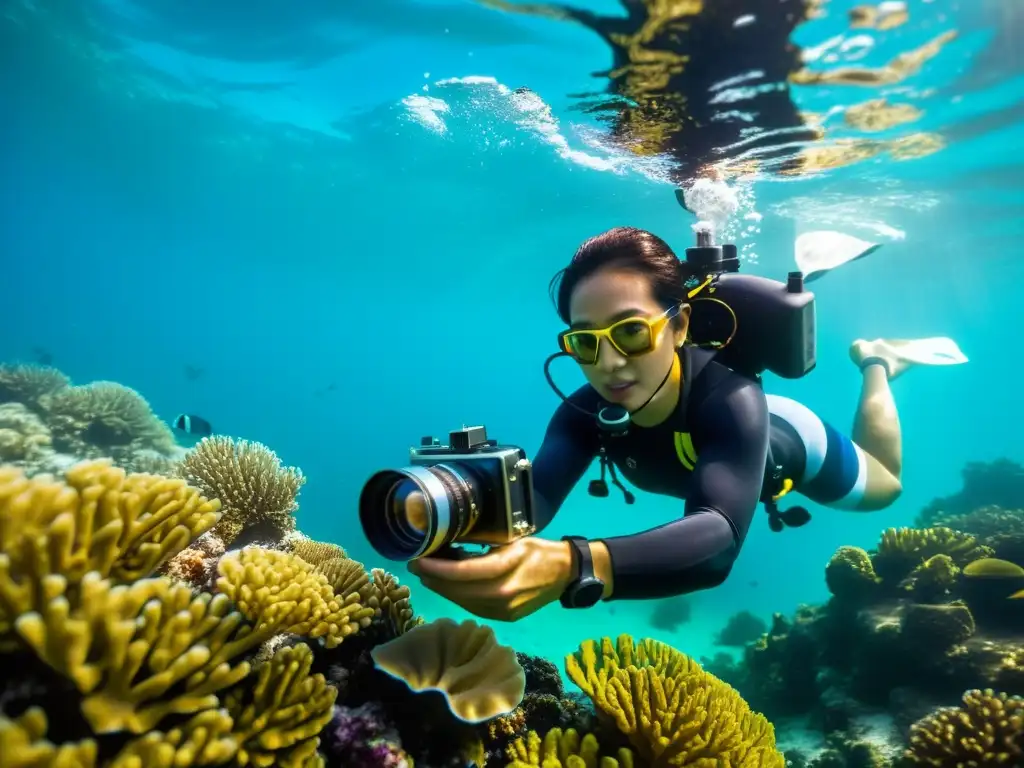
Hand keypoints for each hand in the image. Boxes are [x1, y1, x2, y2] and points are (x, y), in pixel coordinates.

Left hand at [407, 537, 573, 621]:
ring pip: (462, 601)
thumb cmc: (538, 550)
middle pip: (457, 589)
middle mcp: (502, 594)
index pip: (462, 571)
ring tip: (427, 573)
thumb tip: (448, 537)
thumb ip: (480, 542)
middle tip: (415, 564)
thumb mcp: (510, 538)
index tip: (417, 560)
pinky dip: (457, 595)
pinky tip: (448, 584)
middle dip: (433, 578)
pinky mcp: (503, 617)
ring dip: (442, 588)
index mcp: (505, 568)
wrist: (565, 574)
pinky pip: (472, 606)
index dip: (436, 568)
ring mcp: (502, 610)